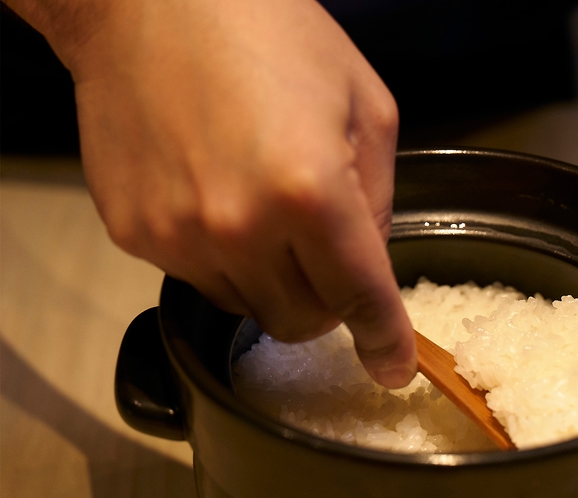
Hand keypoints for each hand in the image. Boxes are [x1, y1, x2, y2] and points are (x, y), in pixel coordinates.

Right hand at [10, 0, 415, 386]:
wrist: (151, 1)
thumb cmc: (265, 29)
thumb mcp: (364, 103)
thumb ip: (378, 195)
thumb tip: (370, 260)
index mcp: (309, 190)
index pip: (360, 296)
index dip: (383, 339)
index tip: (391, 365)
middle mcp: (238, 226)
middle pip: (300, 321)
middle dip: (326, 299)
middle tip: (327, 250)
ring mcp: (178, 235)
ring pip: (247, 305)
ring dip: (270, 275)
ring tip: (262, 199)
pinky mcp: (135, 233)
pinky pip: (196, 275)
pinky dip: (221, 252)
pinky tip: (218, 189)